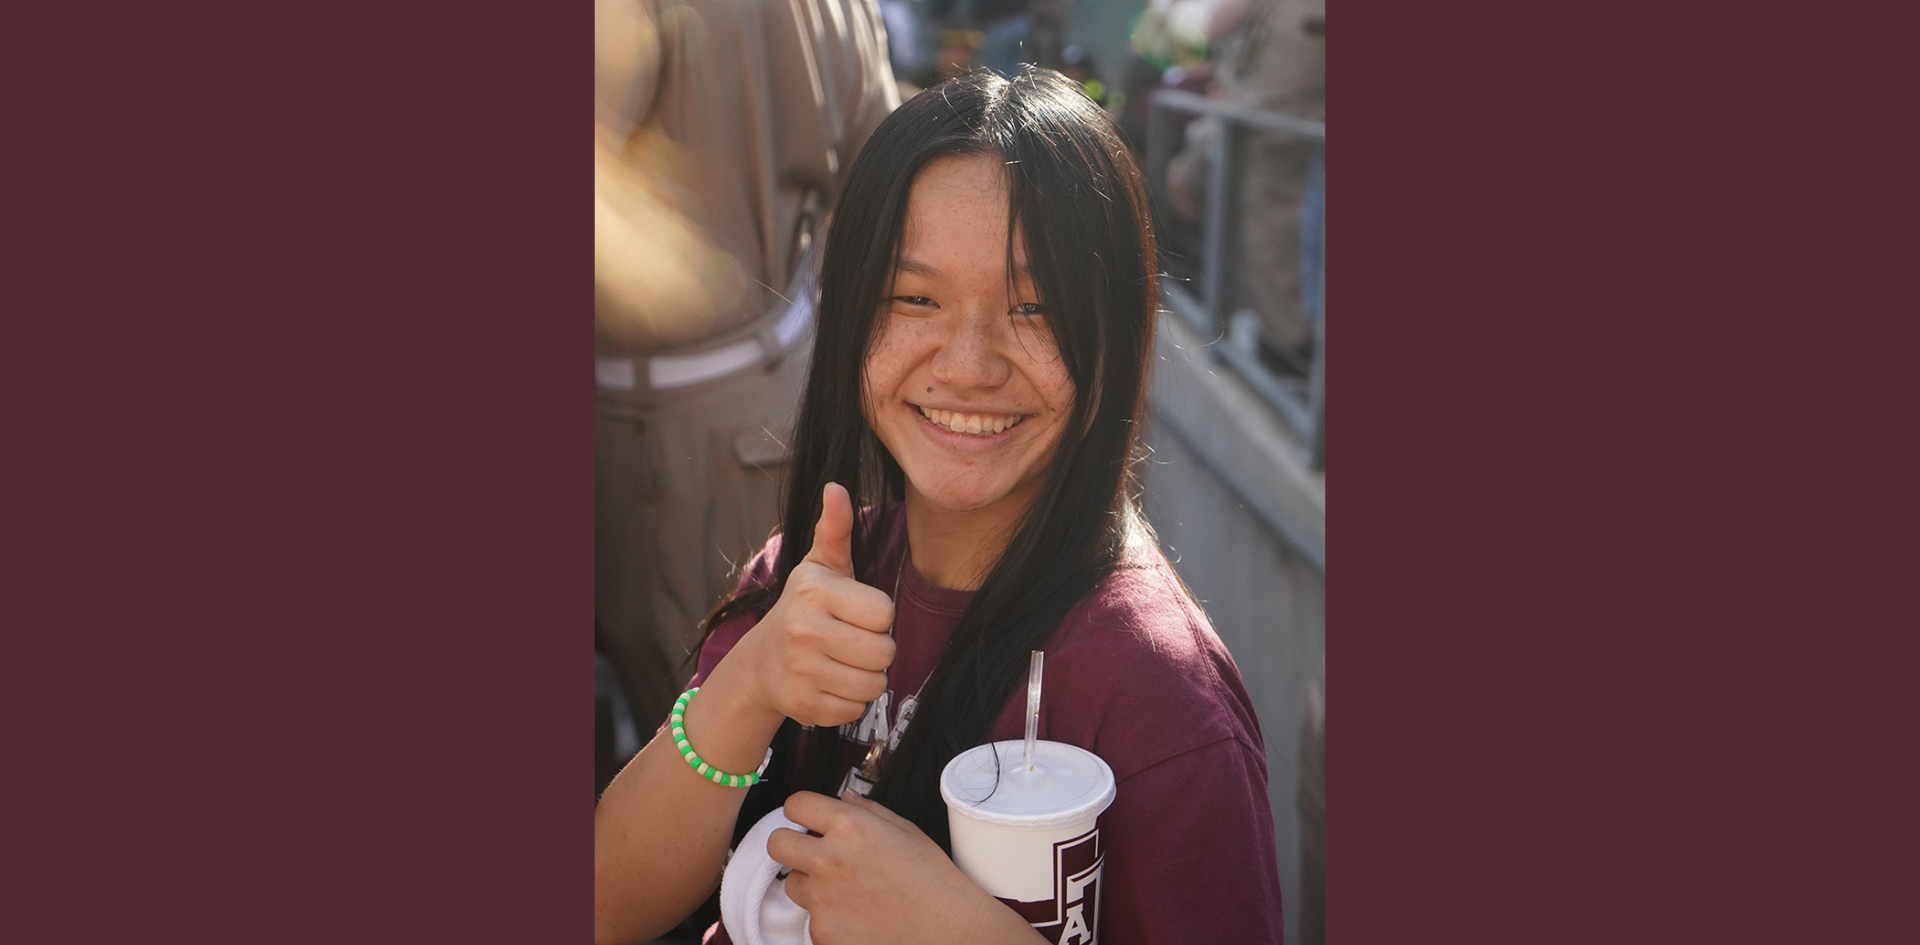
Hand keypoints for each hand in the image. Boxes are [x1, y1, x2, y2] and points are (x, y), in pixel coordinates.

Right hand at [729, 482, 896, 727]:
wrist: (761, 662)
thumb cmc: (805, 608)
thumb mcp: (820, 567)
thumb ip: (835, 528)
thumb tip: (835, 487)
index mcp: (815, 592)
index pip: (885, 614)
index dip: (877, 616)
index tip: (856, 614)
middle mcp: (804, 630)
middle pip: (884, 652)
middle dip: (877, 650)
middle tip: (852, 642)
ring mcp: (801, 671)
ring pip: (874, 685)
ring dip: (867, 677)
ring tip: (843, 663)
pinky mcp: (802, 706)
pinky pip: (856, 709)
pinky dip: (850, 701)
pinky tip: (829, 683)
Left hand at [770, 791, 1034, 944]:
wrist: (948, 931)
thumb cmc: (933, 880)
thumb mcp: (906, 831)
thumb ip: (866, 811)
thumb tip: (843, 798)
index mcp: (849, 827)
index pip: (795, 804)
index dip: (802, 811)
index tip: (809, 820)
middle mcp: (828, 860)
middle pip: (776, 843)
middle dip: (791, 845)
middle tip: (813, 853)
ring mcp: (822, 900)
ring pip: (791, 884)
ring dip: (810, 884)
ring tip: (846, 890)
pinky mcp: (822, 933)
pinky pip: (810, 918)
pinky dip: (827, 917)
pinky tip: (857, 916)